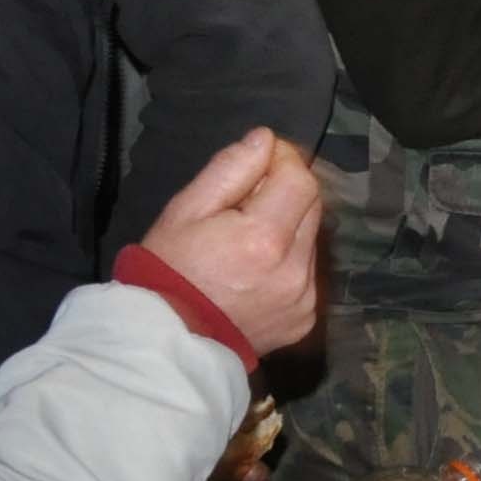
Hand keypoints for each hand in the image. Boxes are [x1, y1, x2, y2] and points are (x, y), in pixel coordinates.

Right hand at [137, 130, 324, 356]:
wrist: (167, 341)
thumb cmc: (168, 270)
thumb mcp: (185, 211)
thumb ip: (230, 170)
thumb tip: (266, 140)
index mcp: (265, 239)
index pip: (301, 180)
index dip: (284, 162)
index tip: (261, 161)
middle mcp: (295, 270)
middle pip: (312, 207)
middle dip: (286, 193)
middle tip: (246, 202)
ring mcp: (305, 299)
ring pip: (312, 240)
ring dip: (289, 228)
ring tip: (246, 242)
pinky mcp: (305, 319)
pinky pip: (308, 274)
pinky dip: (289, 262)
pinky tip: (256, 272)